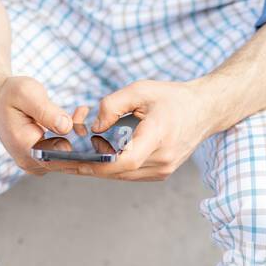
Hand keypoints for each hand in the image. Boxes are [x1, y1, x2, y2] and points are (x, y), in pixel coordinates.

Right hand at [0, 73, 75, 176]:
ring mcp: (37, 165)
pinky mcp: (44, 161)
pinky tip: (75, 119)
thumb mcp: (26, 93)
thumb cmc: (11, 95)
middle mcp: (30, 162)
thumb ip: (46, 111)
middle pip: (67, 161)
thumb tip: (66, 127)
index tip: (86, 129)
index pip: (58, 158)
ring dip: (79, 138)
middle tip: (83, 116)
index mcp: (24, 148)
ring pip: (69, 159)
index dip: (78, 149)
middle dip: (82, 140)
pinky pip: (66, 155)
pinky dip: (75, 140)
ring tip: (78, 113)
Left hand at [78, 79, 221, 181]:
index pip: (125, 161)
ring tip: (72, 160)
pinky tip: (96, 158)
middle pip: (118, 172)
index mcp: (159, 136)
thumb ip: (113, 104)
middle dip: (88, 167)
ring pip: (122, 176)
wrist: (205, 110)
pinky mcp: (162, 172)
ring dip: (98, 168)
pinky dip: (112, 168)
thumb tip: (93, 126)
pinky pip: (131, 174)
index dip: (97, 164)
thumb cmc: (174, 98)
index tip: (74, 161)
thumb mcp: (141, 89)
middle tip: (60, 161)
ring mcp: (164, 169)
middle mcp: (163, 159)